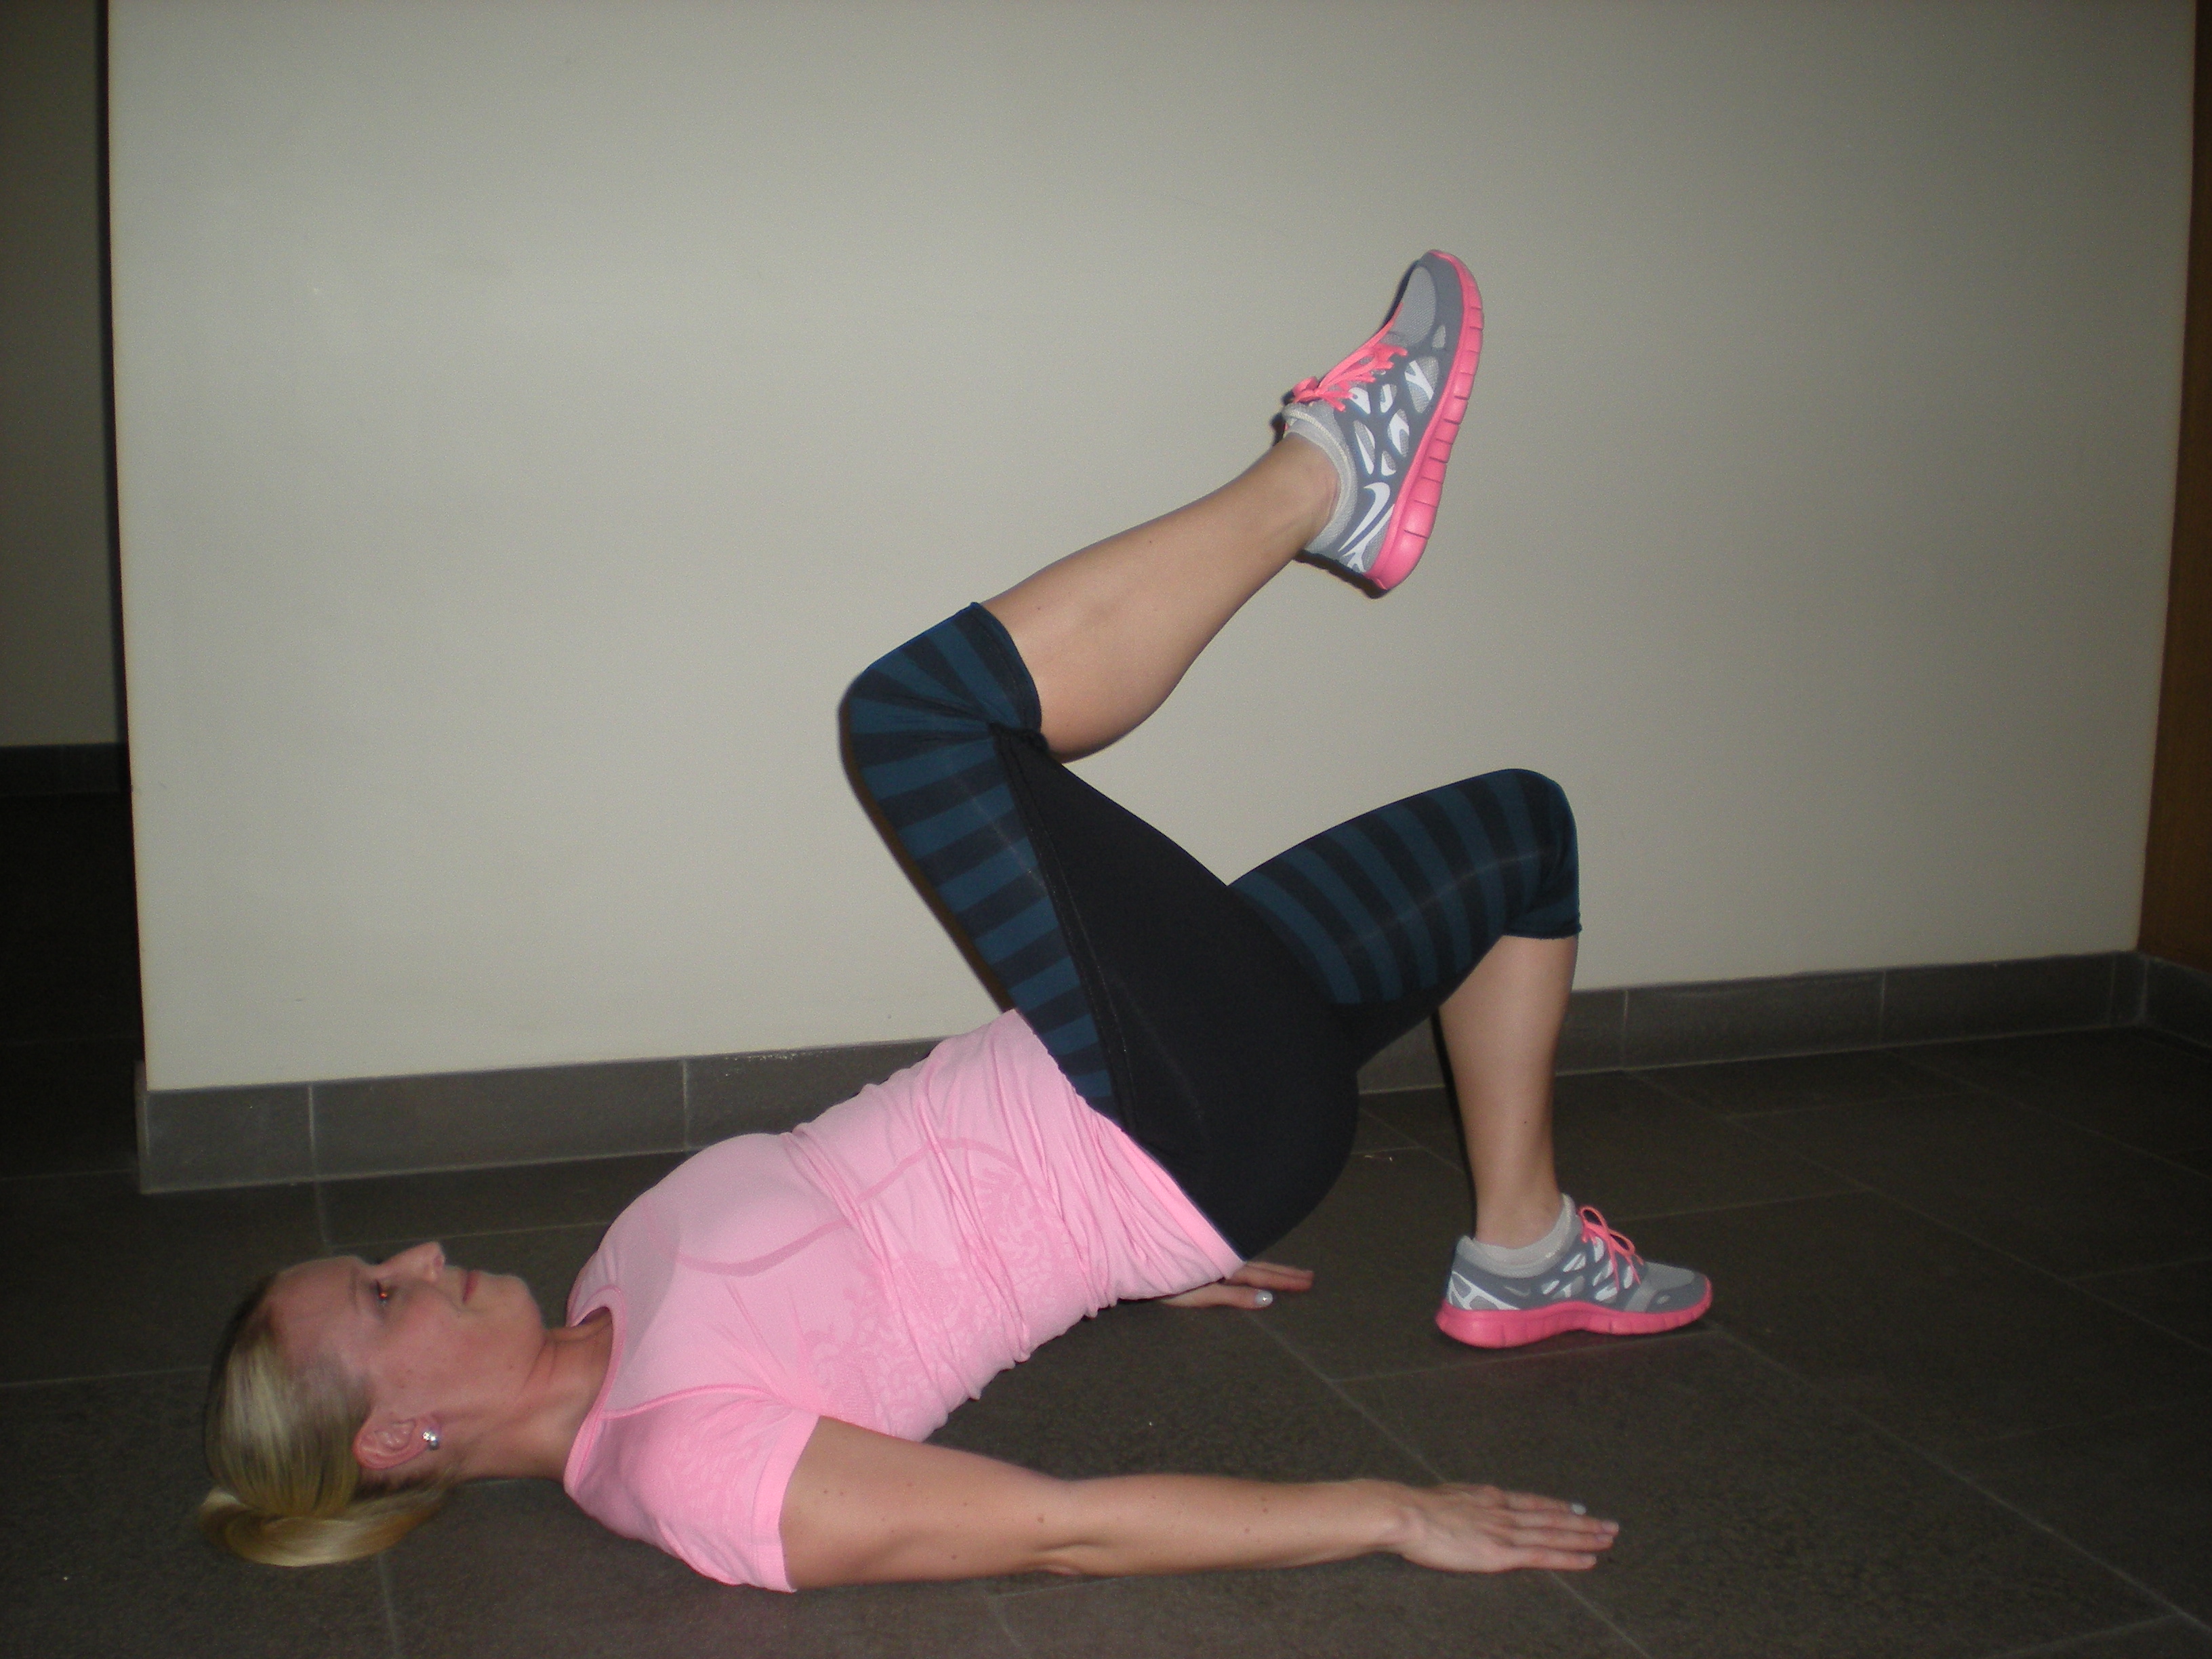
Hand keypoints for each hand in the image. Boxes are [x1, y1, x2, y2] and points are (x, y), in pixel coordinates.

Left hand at [1157, 1261, 1313, 1309]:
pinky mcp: (1203, 1256)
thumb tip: (1268, 1300)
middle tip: (1310, 1277)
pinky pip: (1237, 1259)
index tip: (1309, 1282)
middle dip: (1285, 1274)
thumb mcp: (1199, 1292)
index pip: (1263, 1276)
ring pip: (1250, 1261)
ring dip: (1272, 1268)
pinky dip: (1253, 1264)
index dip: (1286, 1280)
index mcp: (1225, 1267)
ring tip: (1292, 1273)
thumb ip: (1233, 1296)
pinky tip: (1256, 1266)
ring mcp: (1213, 1256)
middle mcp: (1223, 1258)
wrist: (1135, 1255)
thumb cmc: (1163, 1279)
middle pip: (1261, 1267)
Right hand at [1393, 1484, 1619, 1572]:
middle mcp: (1503, 1511)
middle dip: (1582, 1521)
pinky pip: (1544, 1556)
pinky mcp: (1502, 1553)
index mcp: (1488, 1497)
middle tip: (1610, 1524)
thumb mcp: (1440, 1499)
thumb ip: (1458, 1506)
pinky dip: (1569, 1556)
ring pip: (1555, 1534)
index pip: (1532, 1502)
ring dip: (1585, 1536)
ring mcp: (1505, 1531)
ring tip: (1609, 1537)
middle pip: (1552, 1516)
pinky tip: (1589, 1559)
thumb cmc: (1411, 1510)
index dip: (1557, 1506)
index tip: (1579, 1507)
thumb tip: (1457, 1509)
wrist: (1404, 1513)